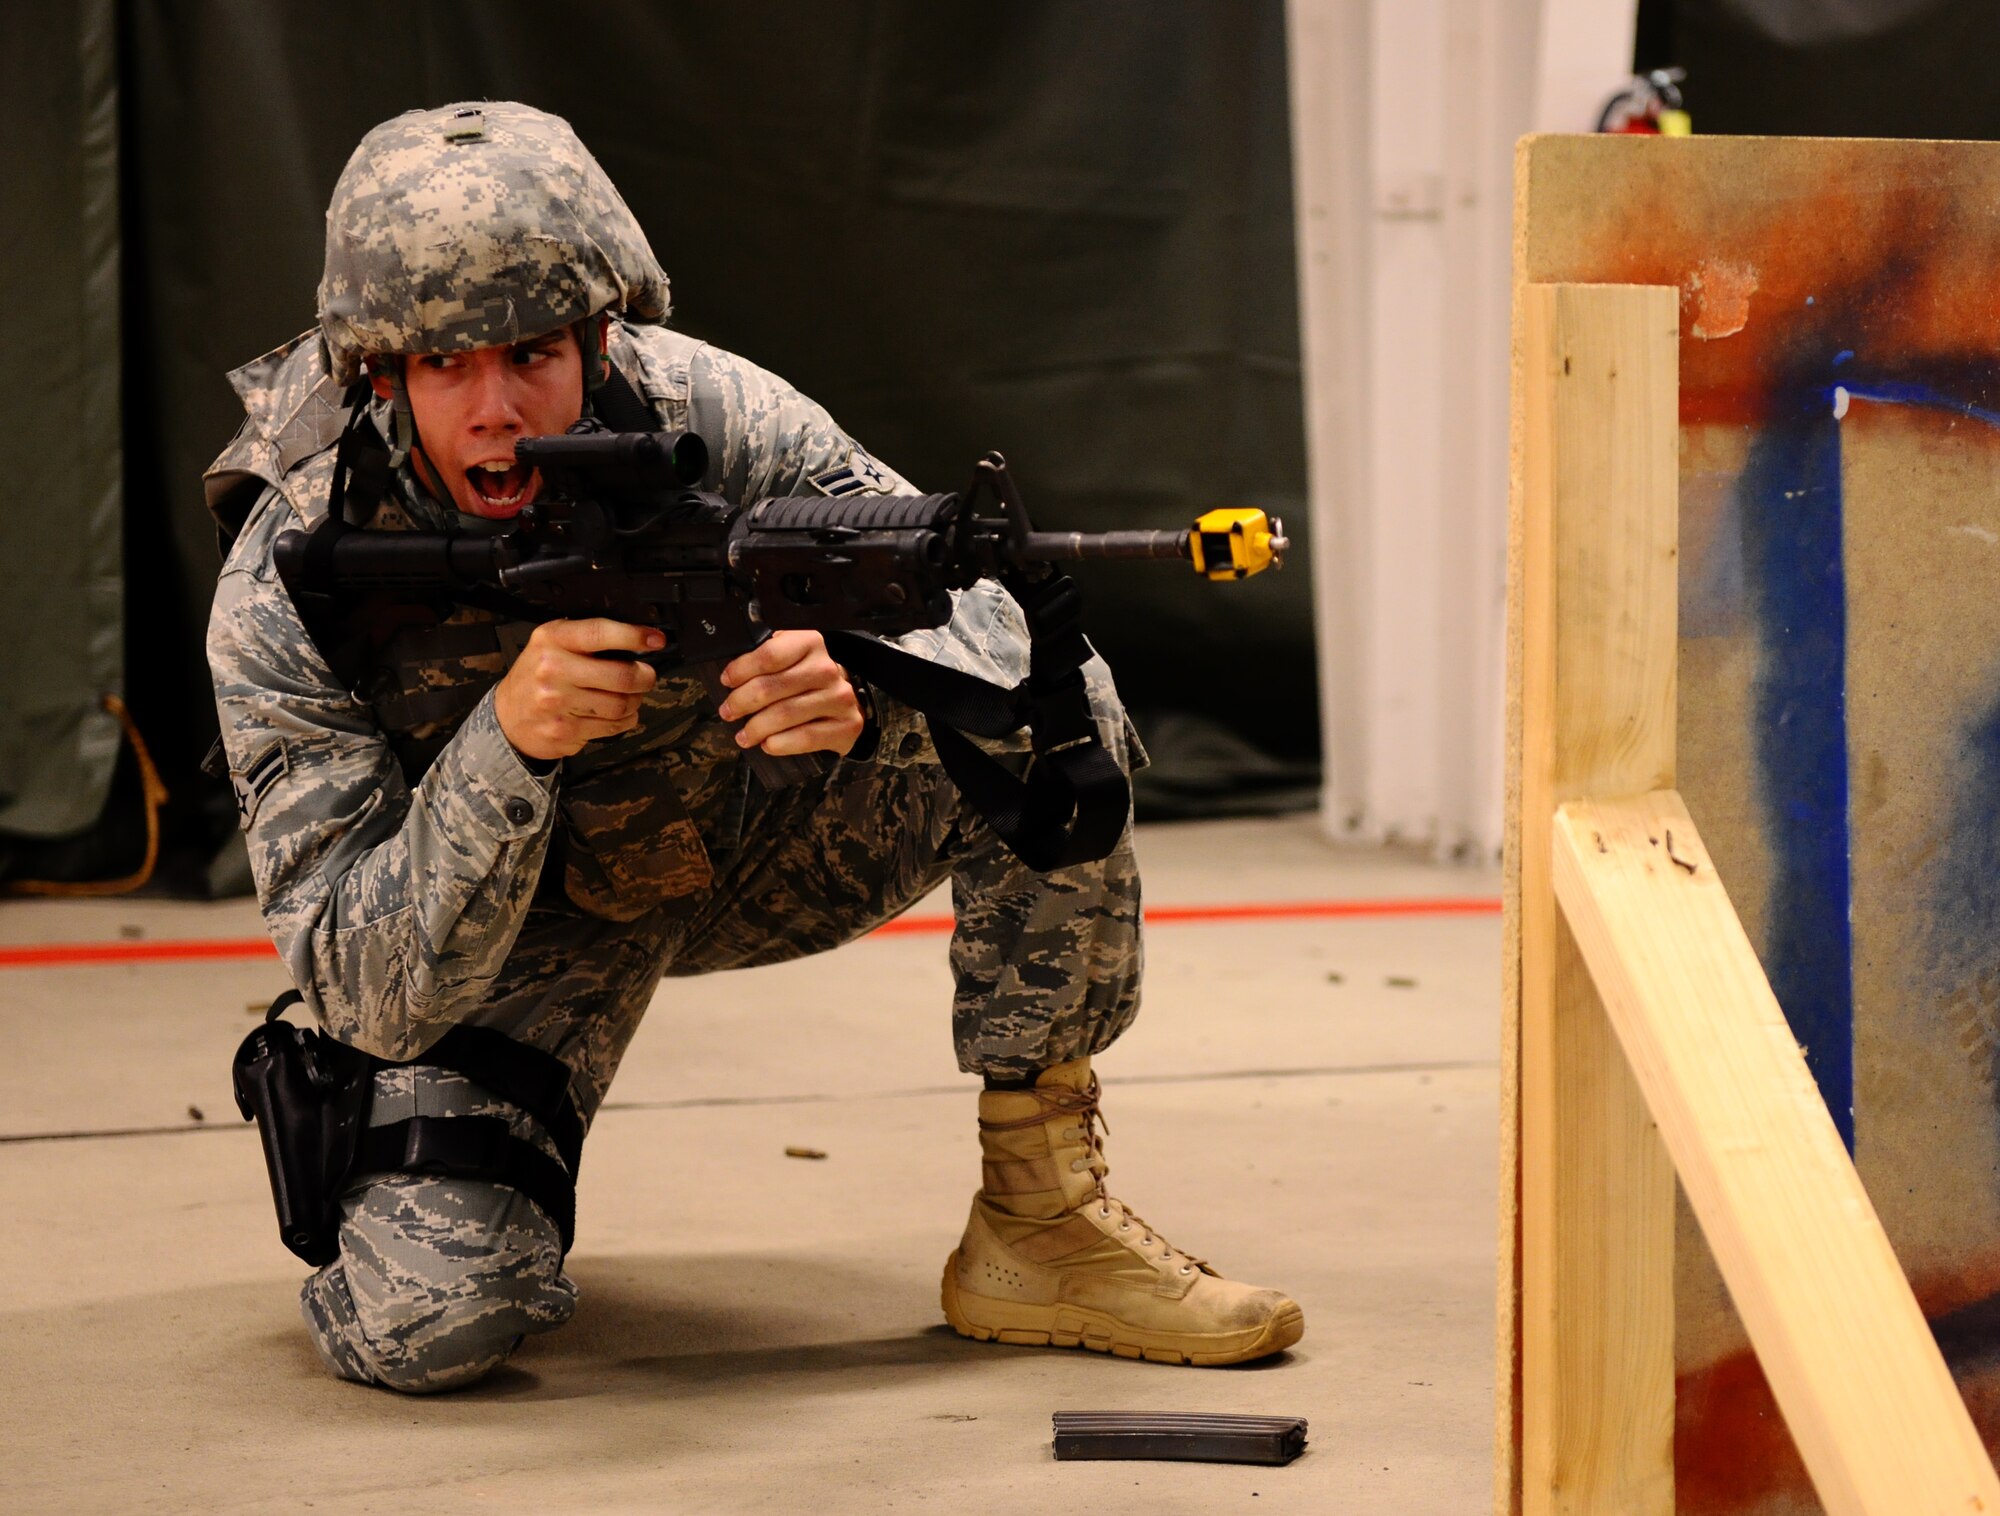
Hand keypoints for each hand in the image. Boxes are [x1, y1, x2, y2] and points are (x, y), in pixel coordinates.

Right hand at [494, 619, 661, 760]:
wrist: (507, 717)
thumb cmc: (538, 675)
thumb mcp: (552, 644)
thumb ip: (587, 638)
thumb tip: (639, 639)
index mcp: (551, 639)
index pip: (599, 633)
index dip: (634, 636)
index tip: (656, 639)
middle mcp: (552, 668)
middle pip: (621, 675)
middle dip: (644, 677)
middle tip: (646, 676)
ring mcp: (557, 702)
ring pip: (621, 704)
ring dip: (635, 701)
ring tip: (629, 696)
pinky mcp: (565, 730)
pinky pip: (613, 726)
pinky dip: (625, 720)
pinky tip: (617, 714)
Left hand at [717, 630, 864, 756]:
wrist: (844, 703)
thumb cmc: (806, 682)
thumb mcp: (789, 659)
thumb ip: (764, 658)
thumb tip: (729, 674)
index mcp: (810, 644)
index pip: (770, 654)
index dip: (741, 670)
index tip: (727, 681)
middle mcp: (827, 669)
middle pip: (772, 687)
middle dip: (741, 702)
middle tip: (728, 712)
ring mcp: (839, 697)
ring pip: (785, 714)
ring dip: (756, 728)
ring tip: (744, 735)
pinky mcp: (846, 725)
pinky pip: (806, 738)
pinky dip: (780, 744)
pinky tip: (767, 744)